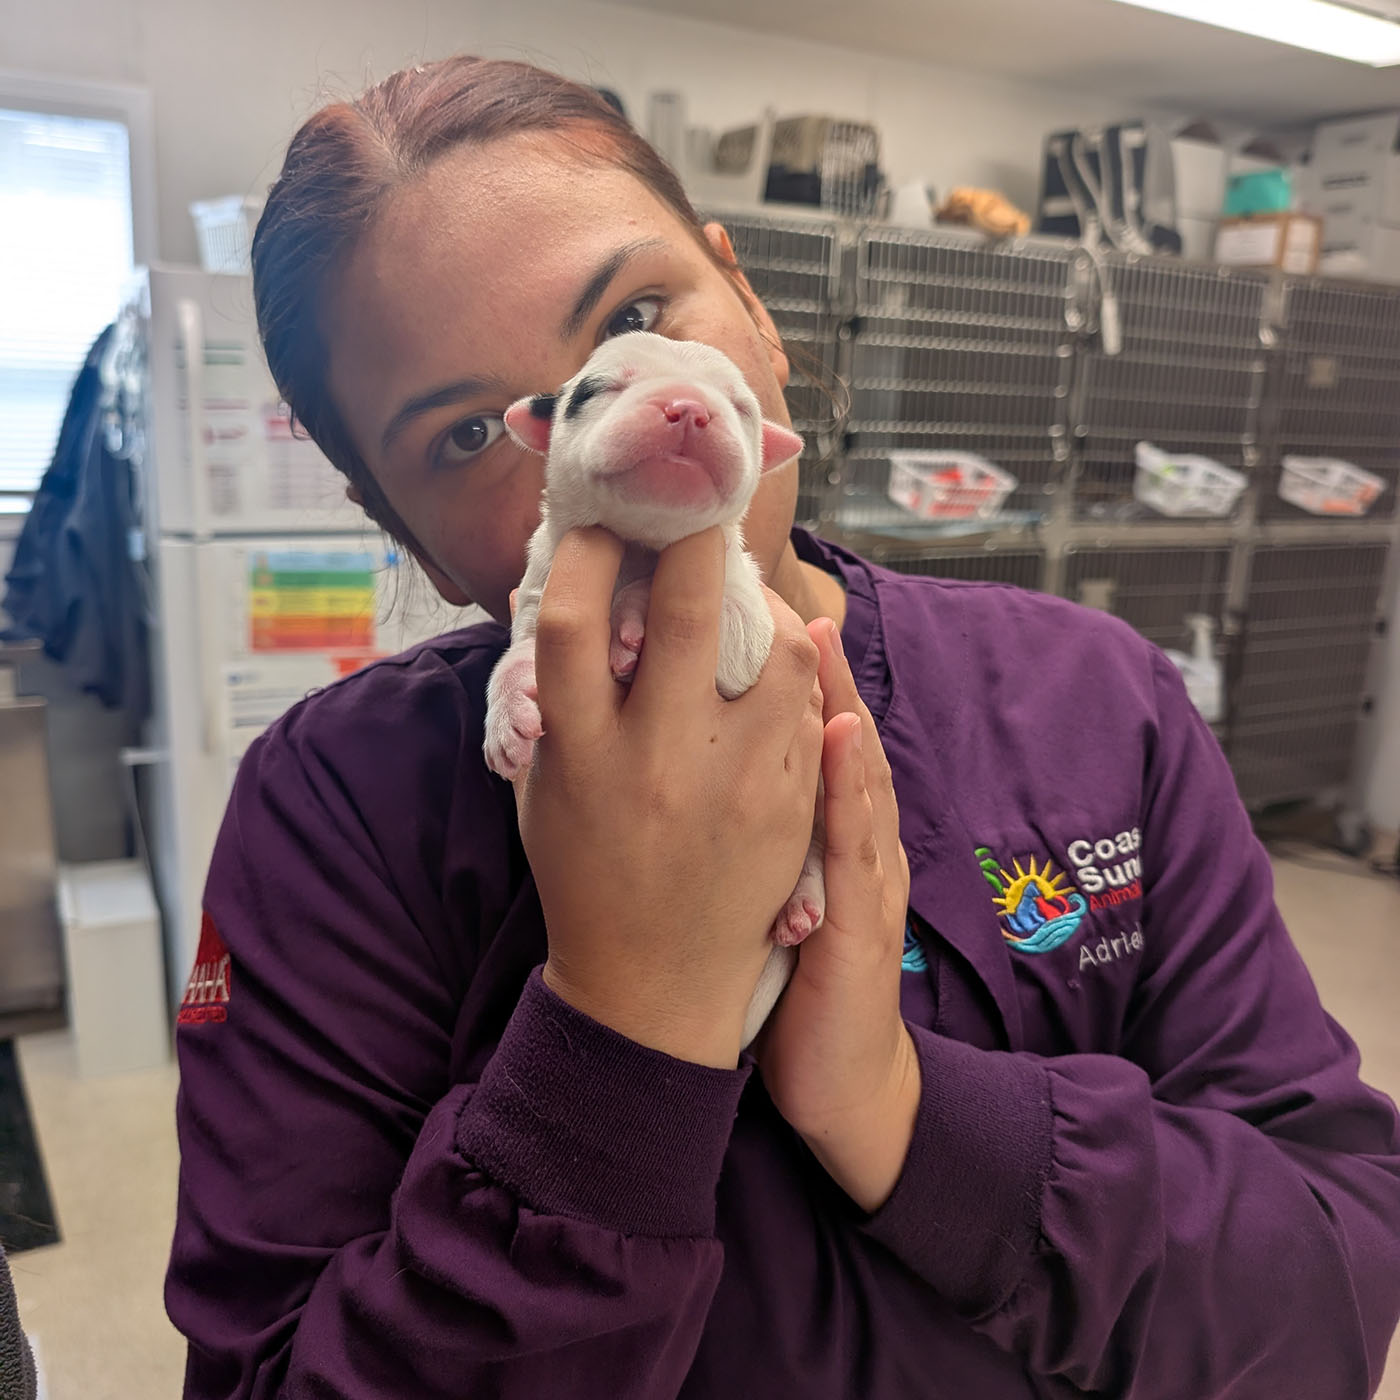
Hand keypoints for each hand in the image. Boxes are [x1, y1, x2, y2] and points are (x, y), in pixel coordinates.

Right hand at [512, 526, 824, 1068]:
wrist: (654, 986)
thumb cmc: (586, 873)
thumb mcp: (545, 791)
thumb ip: (557, 703)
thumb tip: (582, 601)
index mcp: (580, 754)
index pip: (571, 620)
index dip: (584, 551)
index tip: (603, 524)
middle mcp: (658, 761)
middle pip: (681, 610)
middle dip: (692, 536)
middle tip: (695, 507)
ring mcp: (735, 783)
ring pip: (782, 650)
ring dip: (769, 608)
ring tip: (750, 607)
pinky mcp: (790, 806)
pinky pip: (812, 707)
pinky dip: (798, 676)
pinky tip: (778, 675)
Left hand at [754, 620, 917, 1211]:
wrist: (838, 1078)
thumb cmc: (795, 975)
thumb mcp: (774, 888)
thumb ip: (757, 827)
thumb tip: (707, 763)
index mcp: (826, 836)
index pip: (810, 743)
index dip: (792, 678)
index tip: (757, 612)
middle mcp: (853, 845)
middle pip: (838, 745)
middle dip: (816, 671)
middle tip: (787, 599)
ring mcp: (864, 881)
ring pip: (854, 783)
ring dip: (839, 708)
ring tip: (816, 641)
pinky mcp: (861, 926)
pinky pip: (852, 851)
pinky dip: (848, 792)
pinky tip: (838, 741)